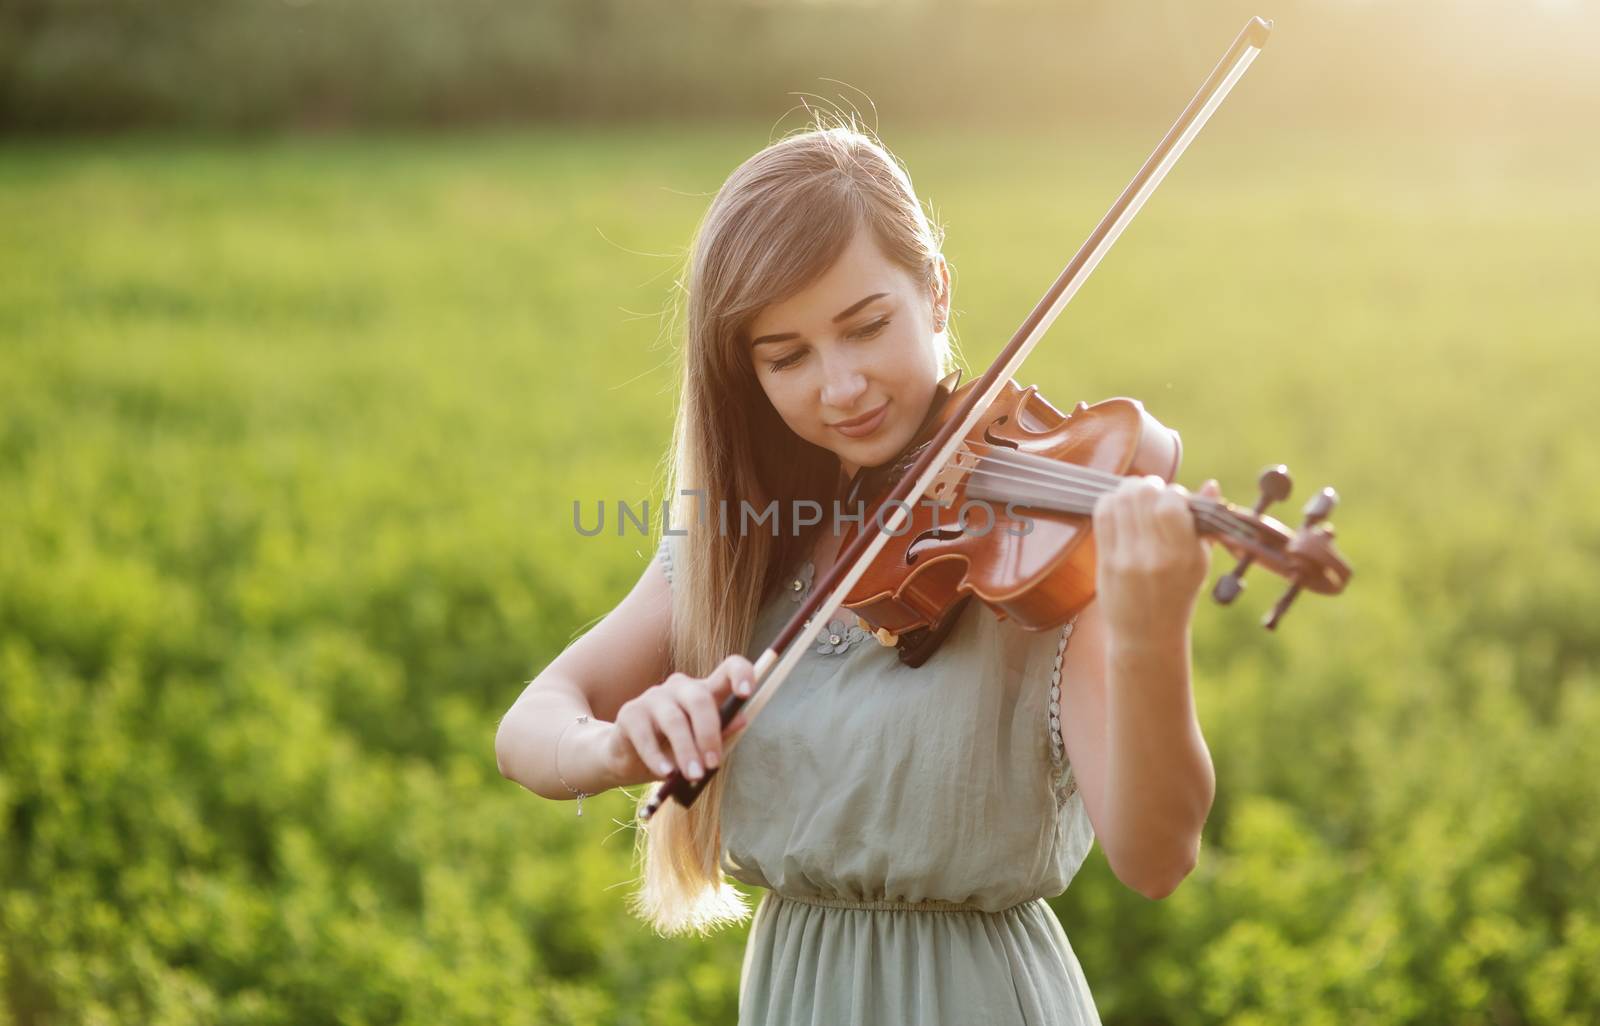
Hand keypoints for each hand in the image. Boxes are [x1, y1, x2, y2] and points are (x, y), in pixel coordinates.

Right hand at [602, 655, 757, 787]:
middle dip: (709, 734)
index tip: (747, 693)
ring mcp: (653, 696)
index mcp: (704, 692)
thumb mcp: (700, 748)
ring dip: (686, 751)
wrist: (628, 759)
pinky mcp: (630, 712)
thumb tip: (742, 720)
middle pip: (700, 699)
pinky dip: (657, 757)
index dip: (741, 674)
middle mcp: (680, 687)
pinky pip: (645, 735)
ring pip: (674, 720)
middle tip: (712, 765)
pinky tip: (666, 773)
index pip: (728, 668)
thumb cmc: (672, 751)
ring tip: (692, 776)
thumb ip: (721, 733)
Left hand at [1091, 475, 1221, 634]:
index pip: (1171, 503)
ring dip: (1128, 490)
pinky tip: (1119, 508)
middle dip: (1149, 485)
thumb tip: (1209, 484)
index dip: (1173, 492)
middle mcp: (1153, 557)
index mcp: (1183, 556)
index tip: (1175, 499)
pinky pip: (1101, 515)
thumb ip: (1204, 524)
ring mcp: (1126, 559)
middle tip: (1153, 493)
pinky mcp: (1105, 561)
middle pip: (1142, 495)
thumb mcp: (1200, 562)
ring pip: (1119, 500)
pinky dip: (1109, 501)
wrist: (1147, 634)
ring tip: (1136, 497)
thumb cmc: (1178, 594)